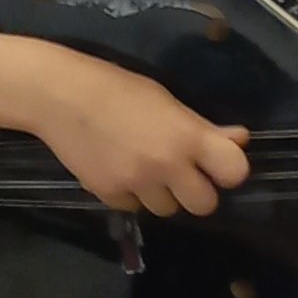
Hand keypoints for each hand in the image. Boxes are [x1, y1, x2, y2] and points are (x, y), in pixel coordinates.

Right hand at [28, 54, 250, 219]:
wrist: (57, 94)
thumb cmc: (115, 87)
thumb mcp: (164, 99)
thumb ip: (202, 126)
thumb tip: (240, 140)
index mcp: (186, 136)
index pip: (234, 172)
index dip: (227, 170)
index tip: (215, 163)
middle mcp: (166, 165)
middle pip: (205, 205)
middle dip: (195, 191)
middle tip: (177, 171)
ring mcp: (136, 184)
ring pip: (167, 210)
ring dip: (161, 194)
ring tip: (141, 167)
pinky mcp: (109, 195)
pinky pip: (133, 207)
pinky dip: (130, 194)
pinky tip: (116, 168)